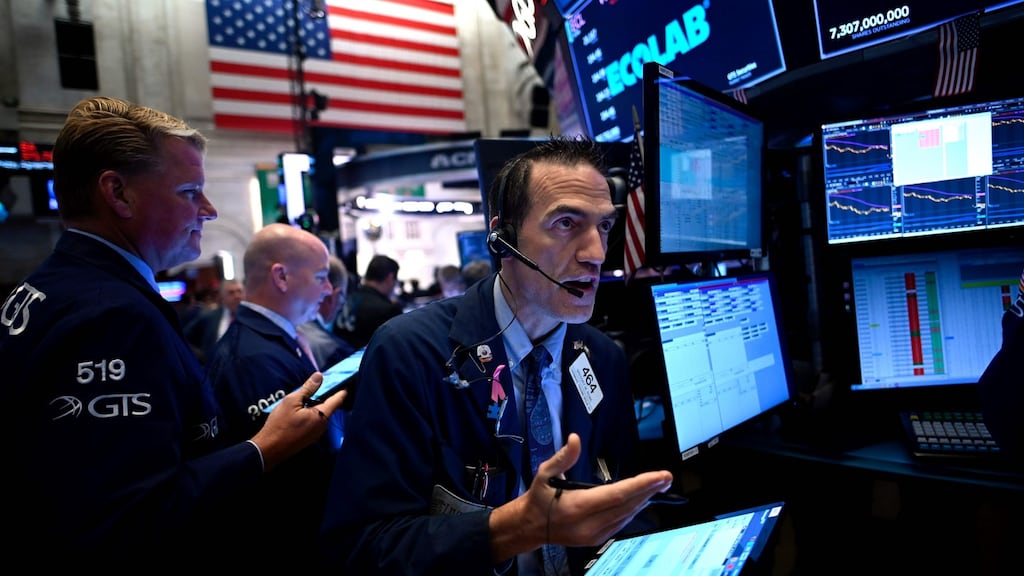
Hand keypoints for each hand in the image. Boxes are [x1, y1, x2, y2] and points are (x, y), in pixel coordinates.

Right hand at [248, 372, 347, 470]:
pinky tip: (297, 412)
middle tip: (315, 386)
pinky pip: (314, 422)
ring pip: (320, 414)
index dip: (341, 389)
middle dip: (324, 396)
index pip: (337, 400)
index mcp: (321, 416)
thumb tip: (319, 376)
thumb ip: (308, 388)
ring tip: (301, 399)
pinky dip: (310, 414)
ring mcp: (316, 433)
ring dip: (314, 405)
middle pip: (328, 406)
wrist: (269, 449)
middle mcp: (322, 426)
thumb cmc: (279, 425)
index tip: (344, 382)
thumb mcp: (292, 401)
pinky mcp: (309, 438)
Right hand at [488, 433, 672, 560]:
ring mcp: (595, 535)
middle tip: (666, 477)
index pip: (618, 495)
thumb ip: (563, 457)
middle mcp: (590, 524)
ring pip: (627, 515)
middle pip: (628, 505)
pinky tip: (641, 498)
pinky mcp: (597, 539)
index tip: (660, 476)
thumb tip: (576, 439)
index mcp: (578, 507)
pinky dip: (632, 509)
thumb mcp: (545, 473)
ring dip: (644, 499)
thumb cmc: (538, 498)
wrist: (530, 527)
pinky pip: (621, 522)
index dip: (642, 485)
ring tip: (658, 484)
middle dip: (649, 490)